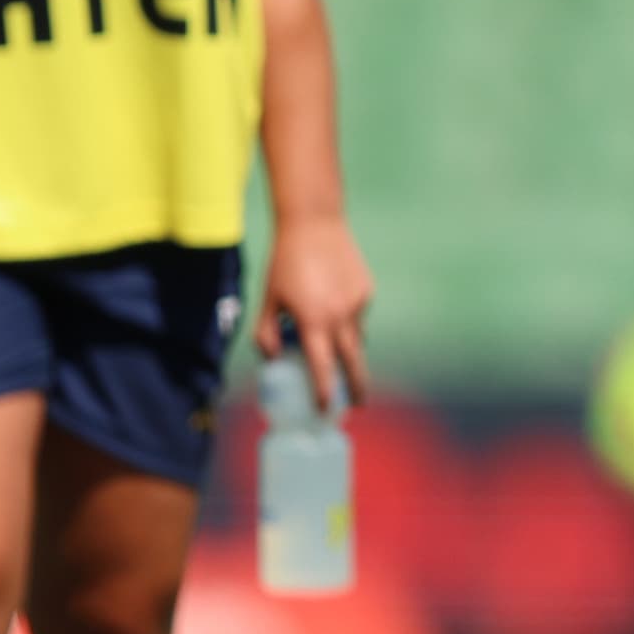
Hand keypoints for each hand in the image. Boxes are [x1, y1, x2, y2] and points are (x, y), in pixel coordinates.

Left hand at [261, 210, 375, 411]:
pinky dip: (347, 317)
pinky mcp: (367, 291)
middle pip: (354, 362)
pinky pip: (358, 315)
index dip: (325, 391)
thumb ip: (267, 333)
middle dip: (357, 387)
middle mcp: (341, 316)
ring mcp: (358, 303)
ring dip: (345, 345)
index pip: (322, 367)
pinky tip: (333, 297)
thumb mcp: (269, 298)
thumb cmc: (285, 262)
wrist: (314, 224)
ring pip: (355, 336)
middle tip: (357, 405)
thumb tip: (273, 358)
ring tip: (329, 331)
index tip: (326, 409)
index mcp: (314, 320)